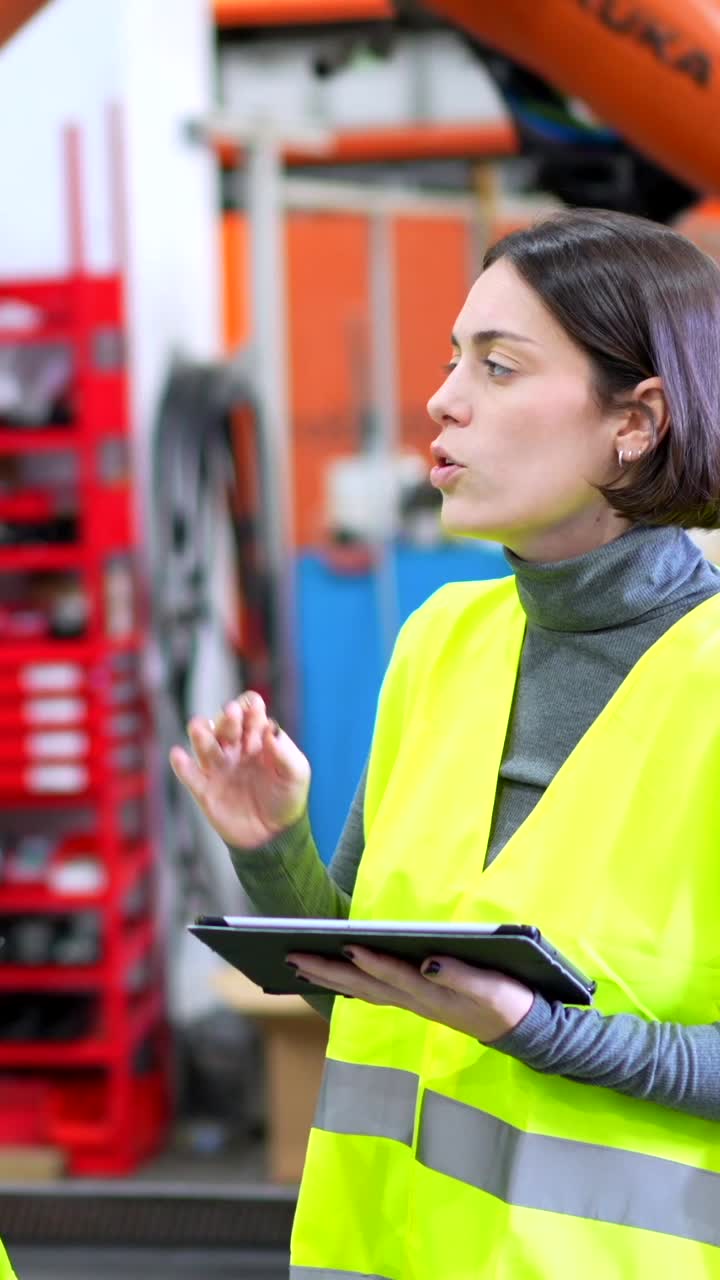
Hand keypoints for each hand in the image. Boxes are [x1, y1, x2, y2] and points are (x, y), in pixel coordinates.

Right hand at [169, 691, 310, 848]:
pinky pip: (189, 775)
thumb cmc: (287, 799)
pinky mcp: (205, 790)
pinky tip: (178, 755)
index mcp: (257, 738)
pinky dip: (181, 765)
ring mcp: (218, 768)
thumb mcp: (297, 774)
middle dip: (228, 718)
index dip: (250, 709)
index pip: (248, 712)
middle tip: (232, 714)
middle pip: (225, 724)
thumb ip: (286, 752)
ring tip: (199, 727)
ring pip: (203, 744)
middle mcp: (234, 748)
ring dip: (200, 733)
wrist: (273, 836)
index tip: (256, 712)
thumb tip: (271, 729)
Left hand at [286, 947, 534, 1042]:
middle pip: (364, 985)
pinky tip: (334, 976)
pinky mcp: (415, 999)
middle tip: (293, 956)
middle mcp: (415, 1000)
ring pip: (363, 990)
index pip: (394, 975)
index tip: (346, 944)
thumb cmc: (508, 1002)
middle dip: (328, 971)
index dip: (370, 960)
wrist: (520, 1029)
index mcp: (433, 994)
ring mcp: (412, 1002)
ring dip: (330, 977)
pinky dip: (349, 983)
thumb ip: (461, 975)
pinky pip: (373, 992)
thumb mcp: (492, 989)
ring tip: (299, 963)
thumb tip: (428, 962)